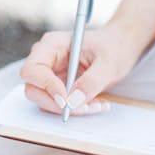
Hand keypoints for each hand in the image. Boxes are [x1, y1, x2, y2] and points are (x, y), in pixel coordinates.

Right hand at [19, 20, 141, 116]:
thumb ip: (91, 81)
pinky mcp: (59, 87)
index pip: (33, 69)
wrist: (121, 47)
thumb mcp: (108, 62)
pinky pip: (59, 104)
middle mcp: (47, 59)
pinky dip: (76, 109)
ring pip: (45, 101)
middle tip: (85, 108)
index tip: (66, 100)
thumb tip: (73, 101)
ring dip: (70, 109)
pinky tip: (96, 104)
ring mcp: (51, 74)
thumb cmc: (114, 46)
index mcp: (52, 45)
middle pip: (34, 89)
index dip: (46, 87)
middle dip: (58, 104)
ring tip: (97, 105)